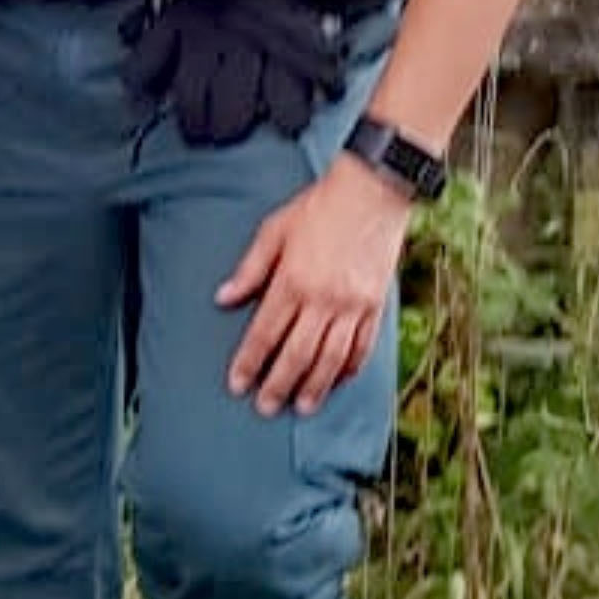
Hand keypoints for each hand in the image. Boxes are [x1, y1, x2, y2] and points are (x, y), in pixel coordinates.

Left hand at [215, 156, 410, 414]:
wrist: (372, 191)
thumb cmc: (319, 206)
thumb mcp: (274, 229)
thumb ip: (250, 268)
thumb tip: (223, 298)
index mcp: (293, 281)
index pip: (265, 333)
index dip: (249, 362)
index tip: (237, 385)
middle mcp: (323, 299)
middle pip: (297, 354)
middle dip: (279, 384)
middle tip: (266, 408)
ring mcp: (353, 305)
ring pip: (331, 358)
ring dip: (315, 386)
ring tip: (302, 407)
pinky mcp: (375, 304)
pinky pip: (362, 346)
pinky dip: (350, 368)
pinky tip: (338, 381)